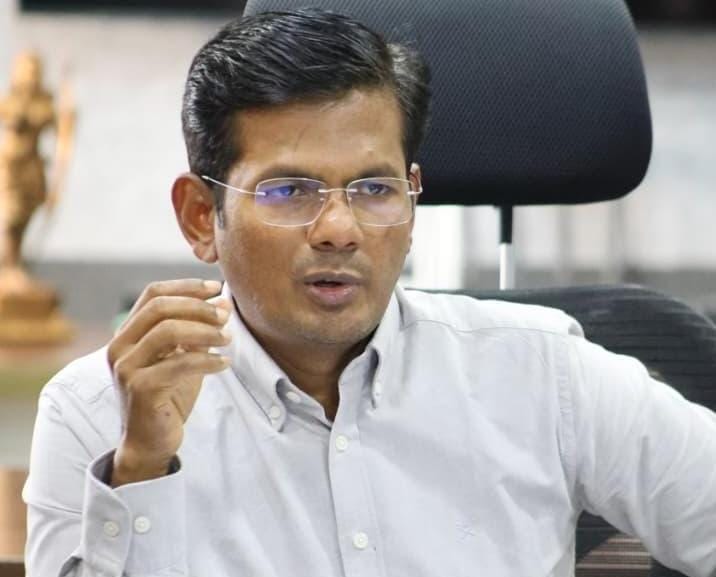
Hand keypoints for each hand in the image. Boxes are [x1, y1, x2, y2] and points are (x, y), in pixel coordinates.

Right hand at [106, 279, 231, 486]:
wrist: (151, 442)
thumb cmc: (168, 396)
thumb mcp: (182, 357)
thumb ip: (197, 332)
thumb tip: (223, 303)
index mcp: (127, 334)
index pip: (153, 294)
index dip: (186, 287)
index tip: (216, 288)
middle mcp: (119, 347)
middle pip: (159, 308)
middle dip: (198, 307)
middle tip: (226, 315)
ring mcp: (126, 368)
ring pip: (167, 332)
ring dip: (205, 332)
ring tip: (227, 339)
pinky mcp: (140, 389)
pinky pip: (179, 364)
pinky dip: (207, 360)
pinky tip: (223, 364)